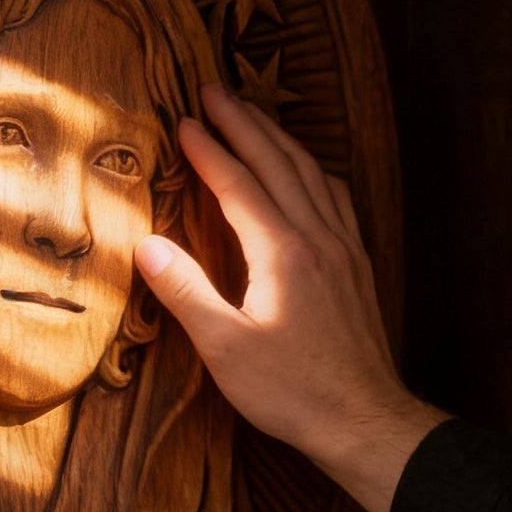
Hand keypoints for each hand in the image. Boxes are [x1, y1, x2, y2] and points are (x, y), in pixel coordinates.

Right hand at [134, 84, 444, 511]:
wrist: (366, 421)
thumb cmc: (293, 392)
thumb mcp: (226, 349)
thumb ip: (186, 292)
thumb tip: (146, 243)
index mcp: (283, 253)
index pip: (239, 185)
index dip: (210, 149)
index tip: (184, 119)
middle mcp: (319, 239)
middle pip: (280, 163)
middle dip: (245, 123)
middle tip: (214, 89)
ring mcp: (344, 251)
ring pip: (312, 174)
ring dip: (280, 139)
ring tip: (254, 118)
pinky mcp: (357, 268)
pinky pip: (334, 197)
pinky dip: (311, 170)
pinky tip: (306, 174)